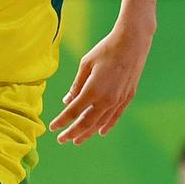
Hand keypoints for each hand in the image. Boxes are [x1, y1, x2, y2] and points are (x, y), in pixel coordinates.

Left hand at [48, 23, 152, 144]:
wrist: (132, 43)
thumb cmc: (106, 50)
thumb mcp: (86, 64)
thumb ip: (76, 85)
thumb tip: (67, 101)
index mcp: (93, 90)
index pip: (73, 111)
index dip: (62, 121)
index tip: (52, 128)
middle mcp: (106, 99)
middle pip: (86, 123)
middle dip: (72, 133)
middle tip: (61, 139)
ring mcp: (118, 100)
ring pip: (100, 123)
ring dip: (87, 133)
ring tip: (77, 140)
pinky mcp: (127, 97)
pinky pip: (115, 117)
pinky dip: (107, 126)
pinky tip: (100, 132)